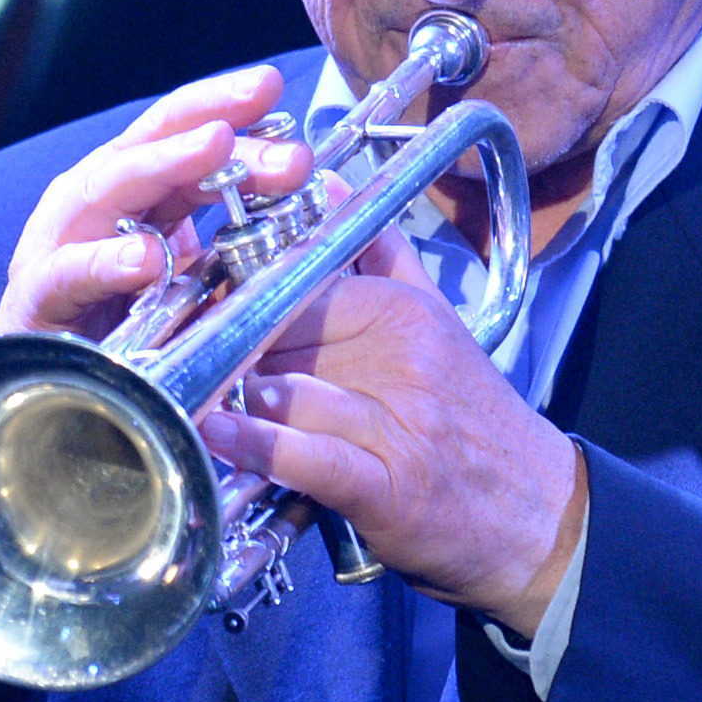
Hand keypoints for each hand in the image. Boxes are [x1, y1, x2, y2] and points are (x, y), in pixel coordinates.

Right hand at [0, 67, 313, 338]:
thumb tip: (309, 201)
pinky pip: (69, 273)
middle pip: (154, 145)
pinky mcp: (39, 296)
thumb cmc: (121, 321)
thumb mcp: (192, 271)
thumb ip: (236, 237)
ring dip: (166, 163)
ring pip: (110, 187)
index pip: (179, 129)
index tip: (270, 86)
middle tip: (277, 136)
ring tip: (217, 146)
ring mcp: (60, 241)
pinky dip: (106, 262)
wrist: (51, 385)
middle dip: (217, 128)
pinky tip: (147, 258)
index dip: (223, 104)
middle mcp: (94, 199)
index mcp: (133, 188)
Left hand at [197, 223, 584, 635]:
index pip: (294, 281)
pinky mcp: (388, 484)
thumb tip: (336, 186)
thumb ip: (382, 255)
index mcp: (401, 309)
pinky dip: (259, 448)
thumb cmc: (473, 423)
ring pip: (287, 389)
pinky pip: (310, 455)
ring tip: (177, 394)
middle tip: (162, 352)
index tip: (188, 306)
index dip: (230, 297)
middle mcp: (399, 355)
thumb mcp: (437, 324)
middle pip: (277, 334)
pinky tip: (218, 438)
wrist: (538, 516)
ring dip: (225, 396)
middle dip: (215, 348)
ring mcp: (395, 419)